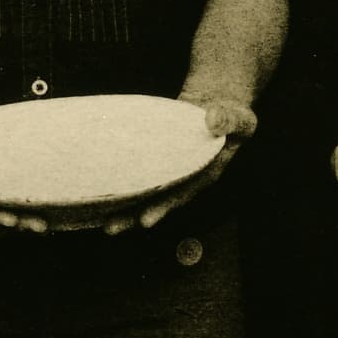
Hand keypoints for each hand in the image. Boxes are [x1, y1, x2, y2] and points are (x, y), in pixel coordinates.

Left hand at [92, 93, 257, 234]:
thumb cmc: (231, 116)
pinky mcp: (157, 163)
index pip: (182, 194)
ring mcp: (171, 174)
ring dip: (124, 209)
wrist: (218, 109)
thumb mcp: (239, 117)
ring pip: (145, 194)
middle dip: (134, 217)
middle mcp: (186, 180)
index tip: (145, 220)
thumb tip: (213, 118)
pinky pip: (138, 176)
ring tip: (100, 222)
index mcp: (205, 174)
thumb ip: (229, 120)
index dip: (164, 206)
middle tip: (111, 228)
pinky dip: (121, 185)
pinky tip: (98, 192)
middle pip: (158, 202)